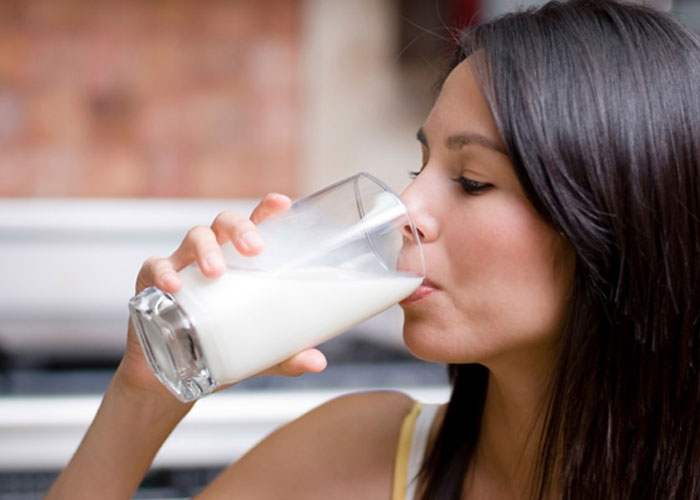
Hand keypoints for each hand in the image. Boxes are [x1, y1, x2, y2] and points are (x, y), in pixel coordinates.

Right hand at [115, 193, 327, 402]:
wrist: (170, 379)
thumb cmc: (218, 350)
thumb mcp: (256, 353)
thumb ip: (286, 354)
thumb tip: (317, 363)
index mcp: (240, 263)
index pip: (255, 226)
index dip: (267, 210)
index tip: (282, 204)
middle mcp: (212, 256)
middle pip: (225, 224)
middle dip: (240, 228)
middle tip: (254, 249)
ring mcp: (182, 266)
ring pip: (194, 237)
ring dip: (206, 249)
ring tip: (216, 271)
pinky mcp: (151, 284)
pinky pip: (154, 266)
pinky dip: (163, 272)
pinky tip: (174, 287)